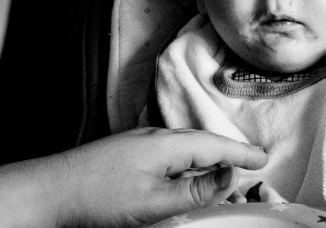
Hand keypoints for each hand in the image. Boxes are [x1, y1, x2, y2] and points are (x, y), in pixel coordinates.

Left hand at [0, 127, 267, 226]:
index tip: (264, 158)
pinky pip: (171, 152)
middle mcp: (157, 137)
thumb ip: (197, 191)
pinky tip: (186, 172)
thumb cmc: (96, 197)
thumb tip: (231, 178)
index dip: (242, 153)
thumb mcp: (154, 202)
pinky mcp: (130, 153)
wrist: (48, 191)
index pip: (217, 146)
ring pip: (187, 147)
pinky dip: (189, 161)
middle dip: (230, 151)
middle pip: (205, 142)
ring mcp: (142, 143)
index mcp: (168, 144)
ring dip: (210, 156)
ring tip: (226, 168)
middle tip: (252, 161)